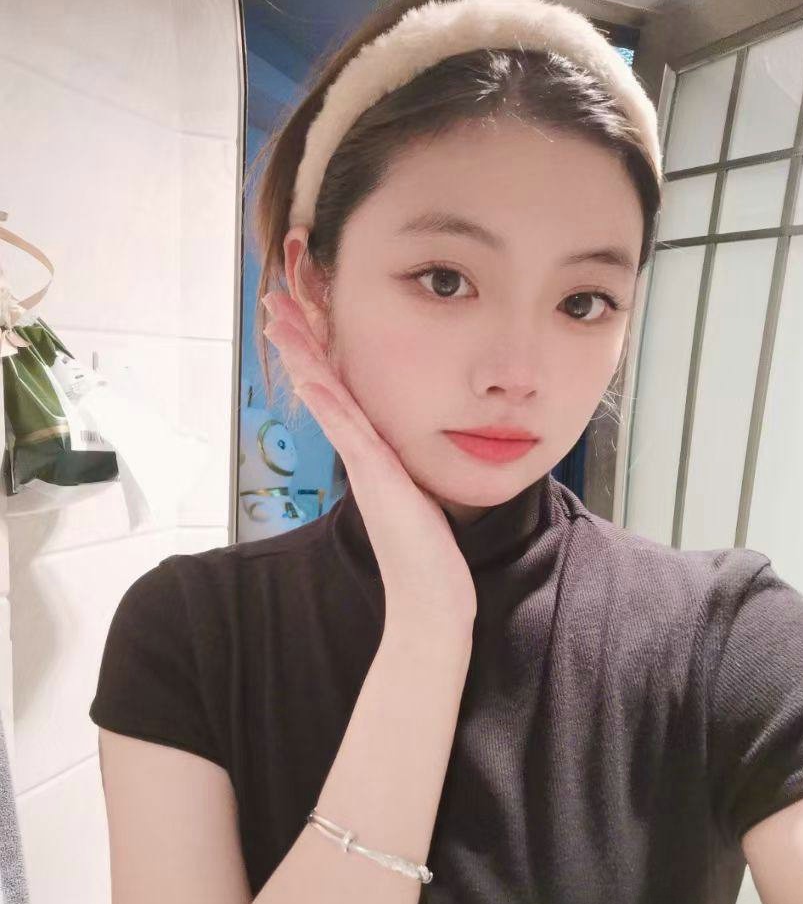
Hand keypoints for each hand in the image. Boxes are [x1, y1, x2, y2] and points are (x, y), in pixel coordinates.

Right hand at [261, 290, 476, 622]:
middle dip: (299, 342)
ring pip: (327, 399)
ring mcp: (364, 466)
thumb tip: (412, 454)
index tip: (301, 317)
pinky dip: (326, 401)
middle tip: (272, 302)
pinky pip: (347, 431)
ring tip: (277, 319)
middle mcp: (360, 454)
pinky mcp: (376, 479)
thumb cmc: (429, 554)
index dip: (319, 353)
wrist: (429, 601)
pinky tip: (308, 374)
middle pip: (322, 386)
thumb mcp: (421, 497)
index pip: (341, 392)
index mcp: (372, 454)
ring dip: (302, 356)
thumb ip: (408, 470)